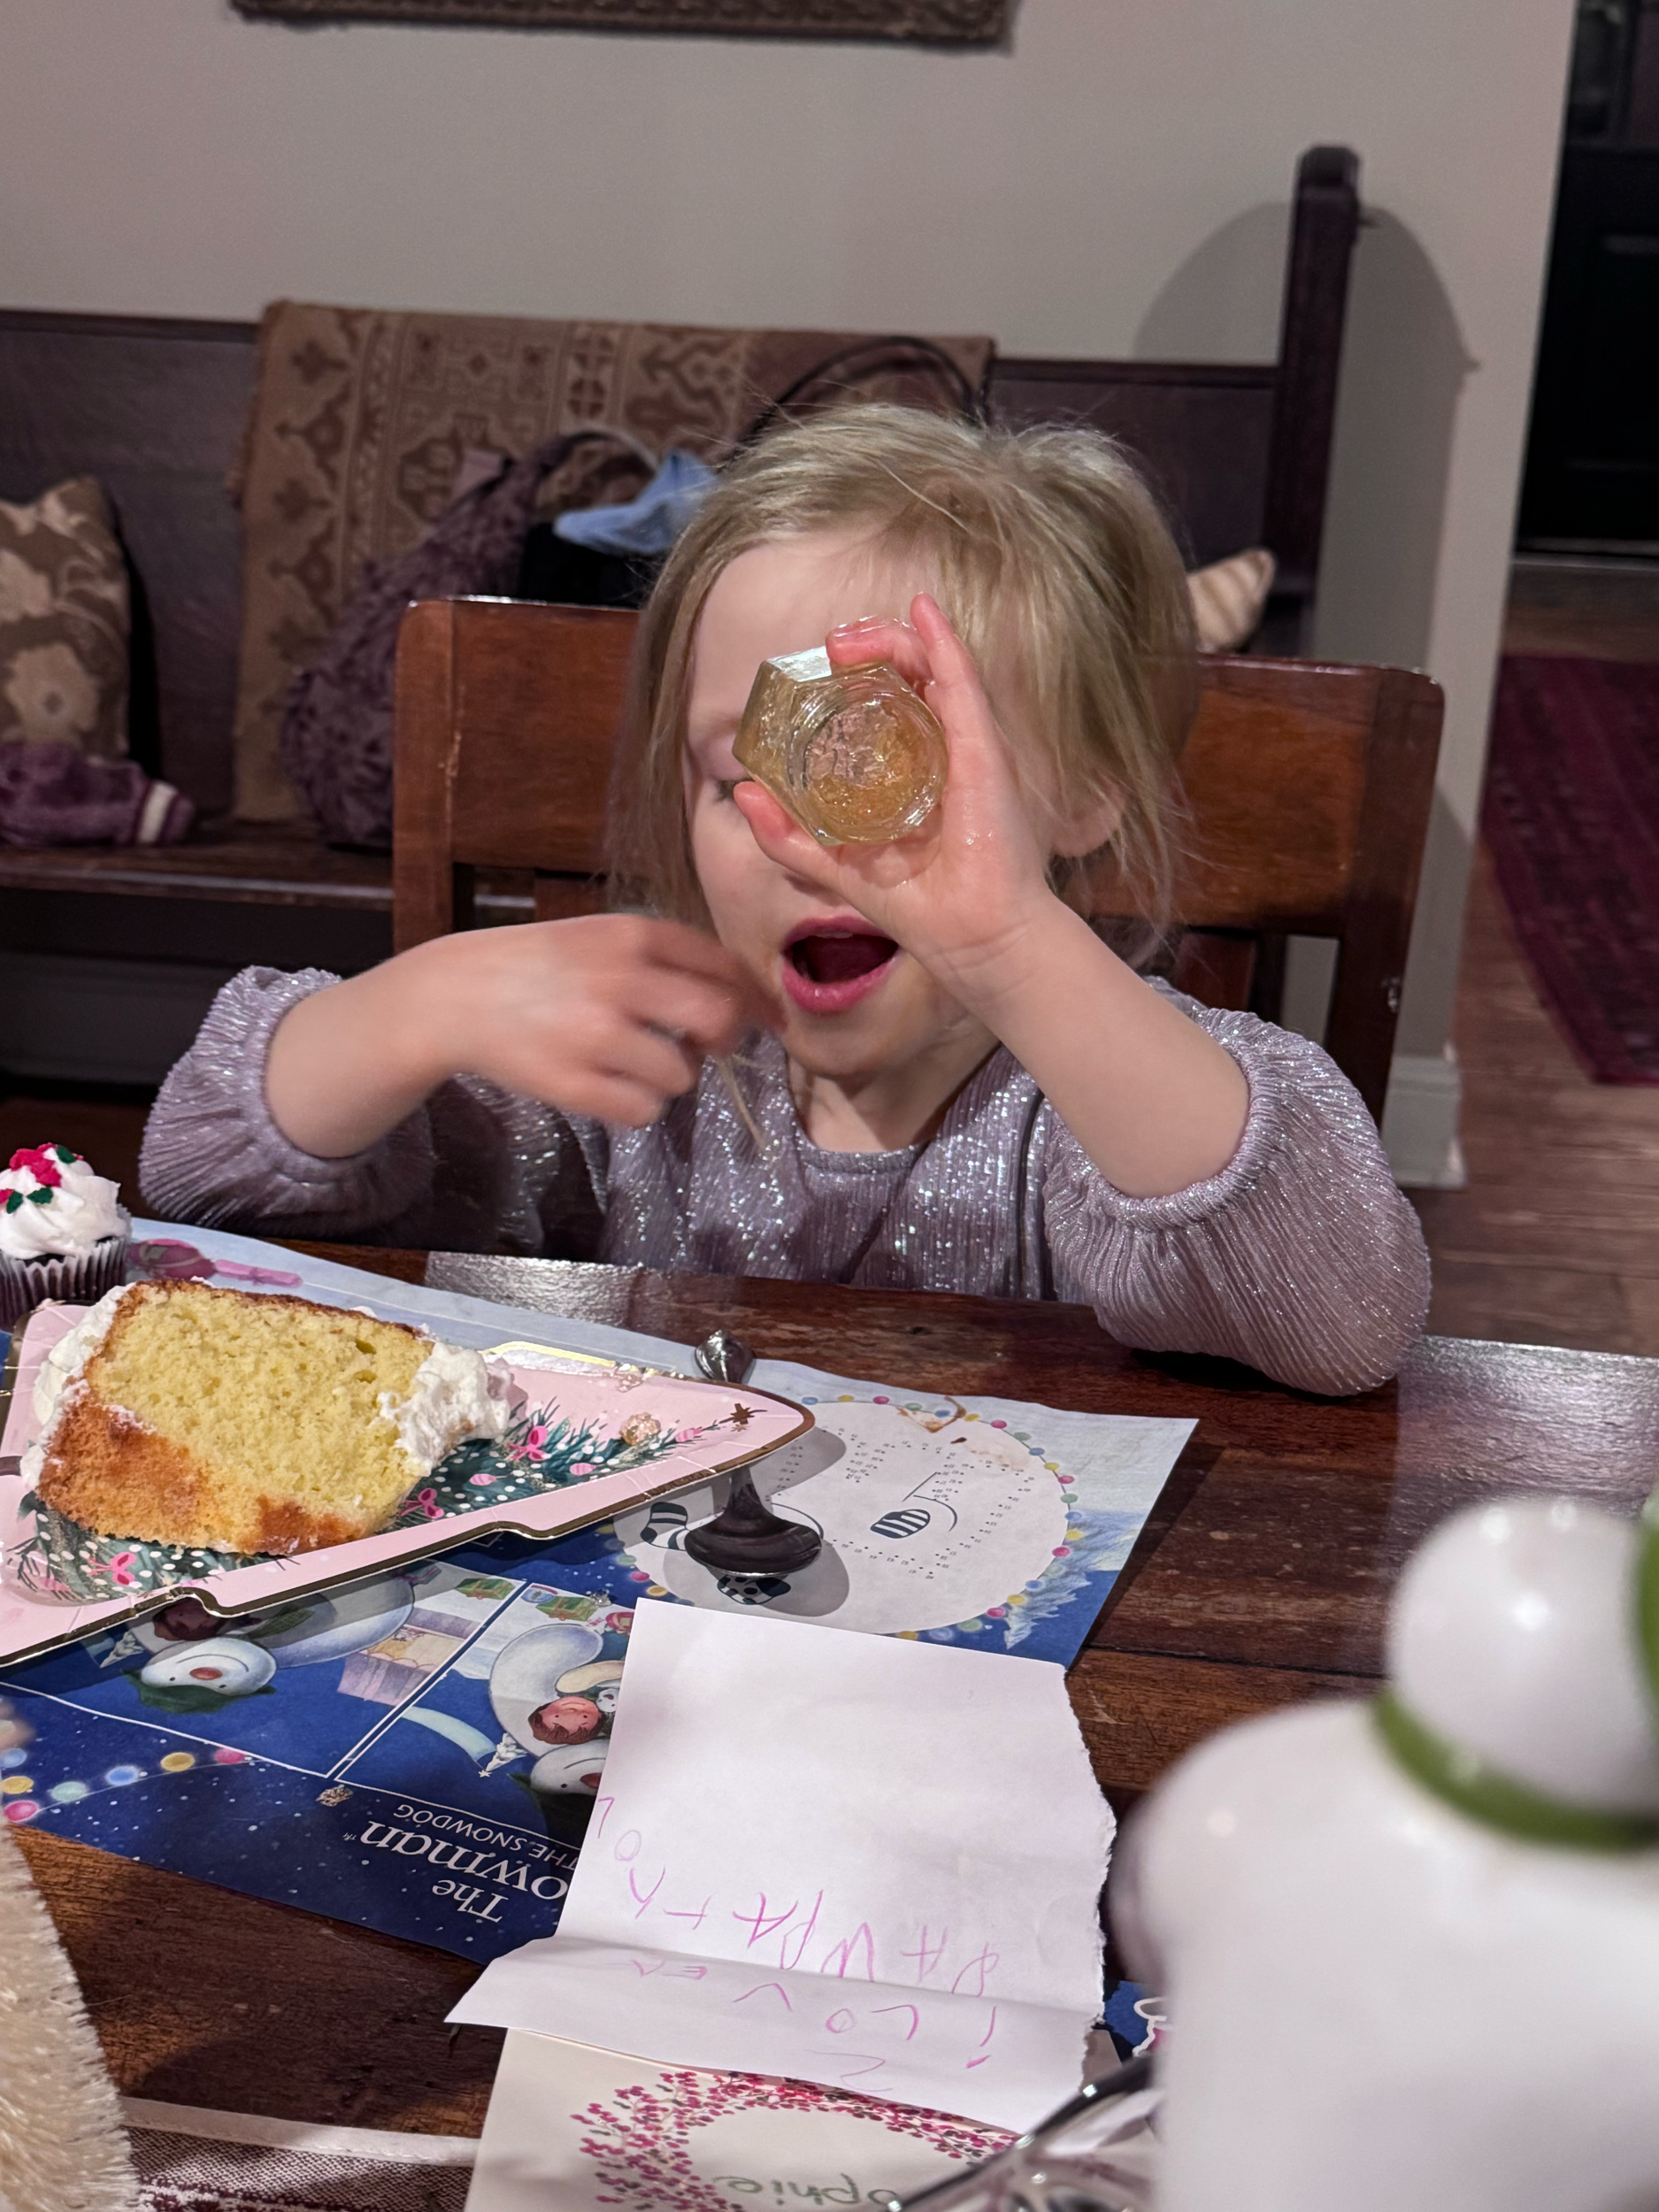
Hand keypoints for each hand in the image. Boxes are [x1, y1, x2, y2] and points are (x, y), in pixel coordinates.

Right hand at [426, 915, 776, 1126]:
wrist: (457, 994)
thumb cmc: (543, 966)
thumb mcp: (602, 937)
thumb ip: (667, 957)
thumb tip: (747, 1000)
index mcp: (631, 935)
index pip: (721, 965)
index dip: (754, 998)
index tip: (767, 1021)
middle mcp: (618, 980)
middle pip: (717, 1019)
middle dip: (723, 1039)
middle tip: (704, 1046)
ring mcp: (594, 1034)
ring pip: (682, 1075)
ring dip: (671, 1077)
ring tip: (634, 1062)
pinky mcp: (571, 1084)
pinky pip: (643, 1111)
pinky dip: (638, 1105)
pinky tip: (611, 1084)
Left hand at [732, 594, 1068, 1005]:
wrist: (975, 939)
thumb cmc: (920, 907)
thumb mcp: (836, 865)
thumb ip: (789, 836)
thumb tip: (742, 791)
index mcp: (914, 771)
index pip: (887, 703)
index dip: (854, 677)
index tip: (818, 670)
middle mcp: (944, 750)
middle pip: (907, 675)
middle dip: (867, 649)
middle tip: (830, 650)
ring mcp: (967, 745)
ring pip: (931, 667)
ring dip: (892, 639)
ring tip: (850, 639)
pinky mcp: (985, 750)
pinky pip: (963, 682)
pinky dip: (944, 642)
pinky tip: (923, 609)